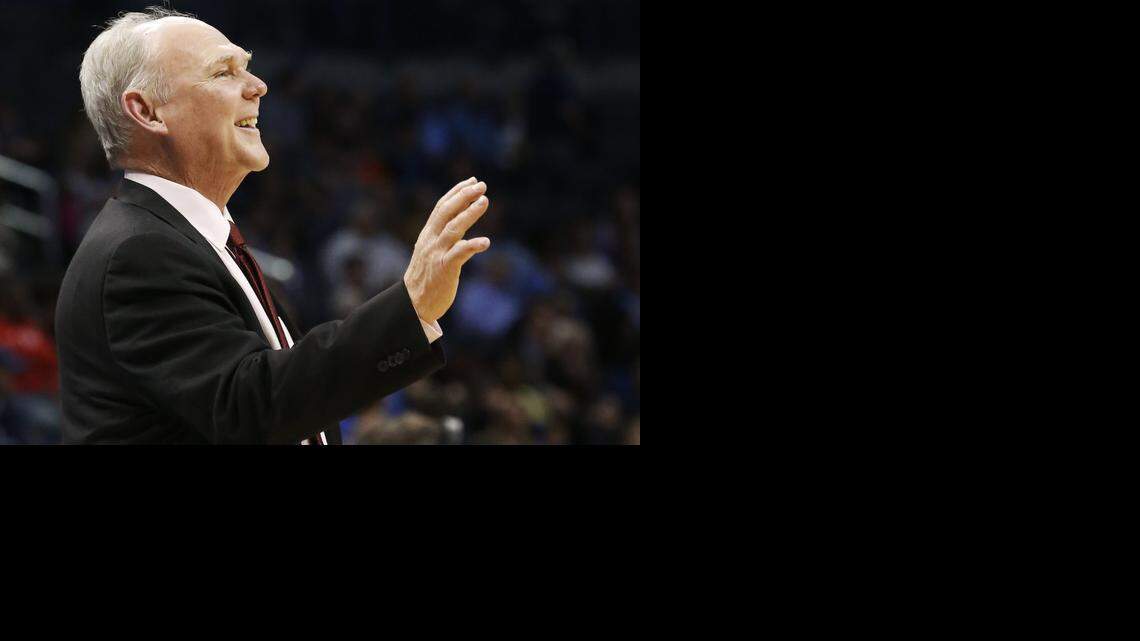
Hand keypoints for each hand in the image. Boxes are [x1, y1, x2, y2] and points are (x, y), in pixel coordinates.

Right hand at [403, 177, 491, 323]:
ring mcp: (437, 254)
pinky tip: (485, 242)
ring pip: (454, 228)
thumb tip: (461, 229)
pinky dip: (472, 245)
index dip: (457, 192)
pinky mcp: (445, 269)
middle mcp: (431, 240)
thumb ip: (443, 239)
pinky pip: (460, 254)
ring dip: (470, 213)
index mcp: (427, 235)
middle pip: (447, 212)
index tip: (472, 181)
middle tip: (481, 185)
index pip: (441, 207)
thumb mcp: (430, 253)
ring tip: (484, 201)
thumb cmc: (425, 279)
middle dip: (464, 196)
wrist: (412, 304)